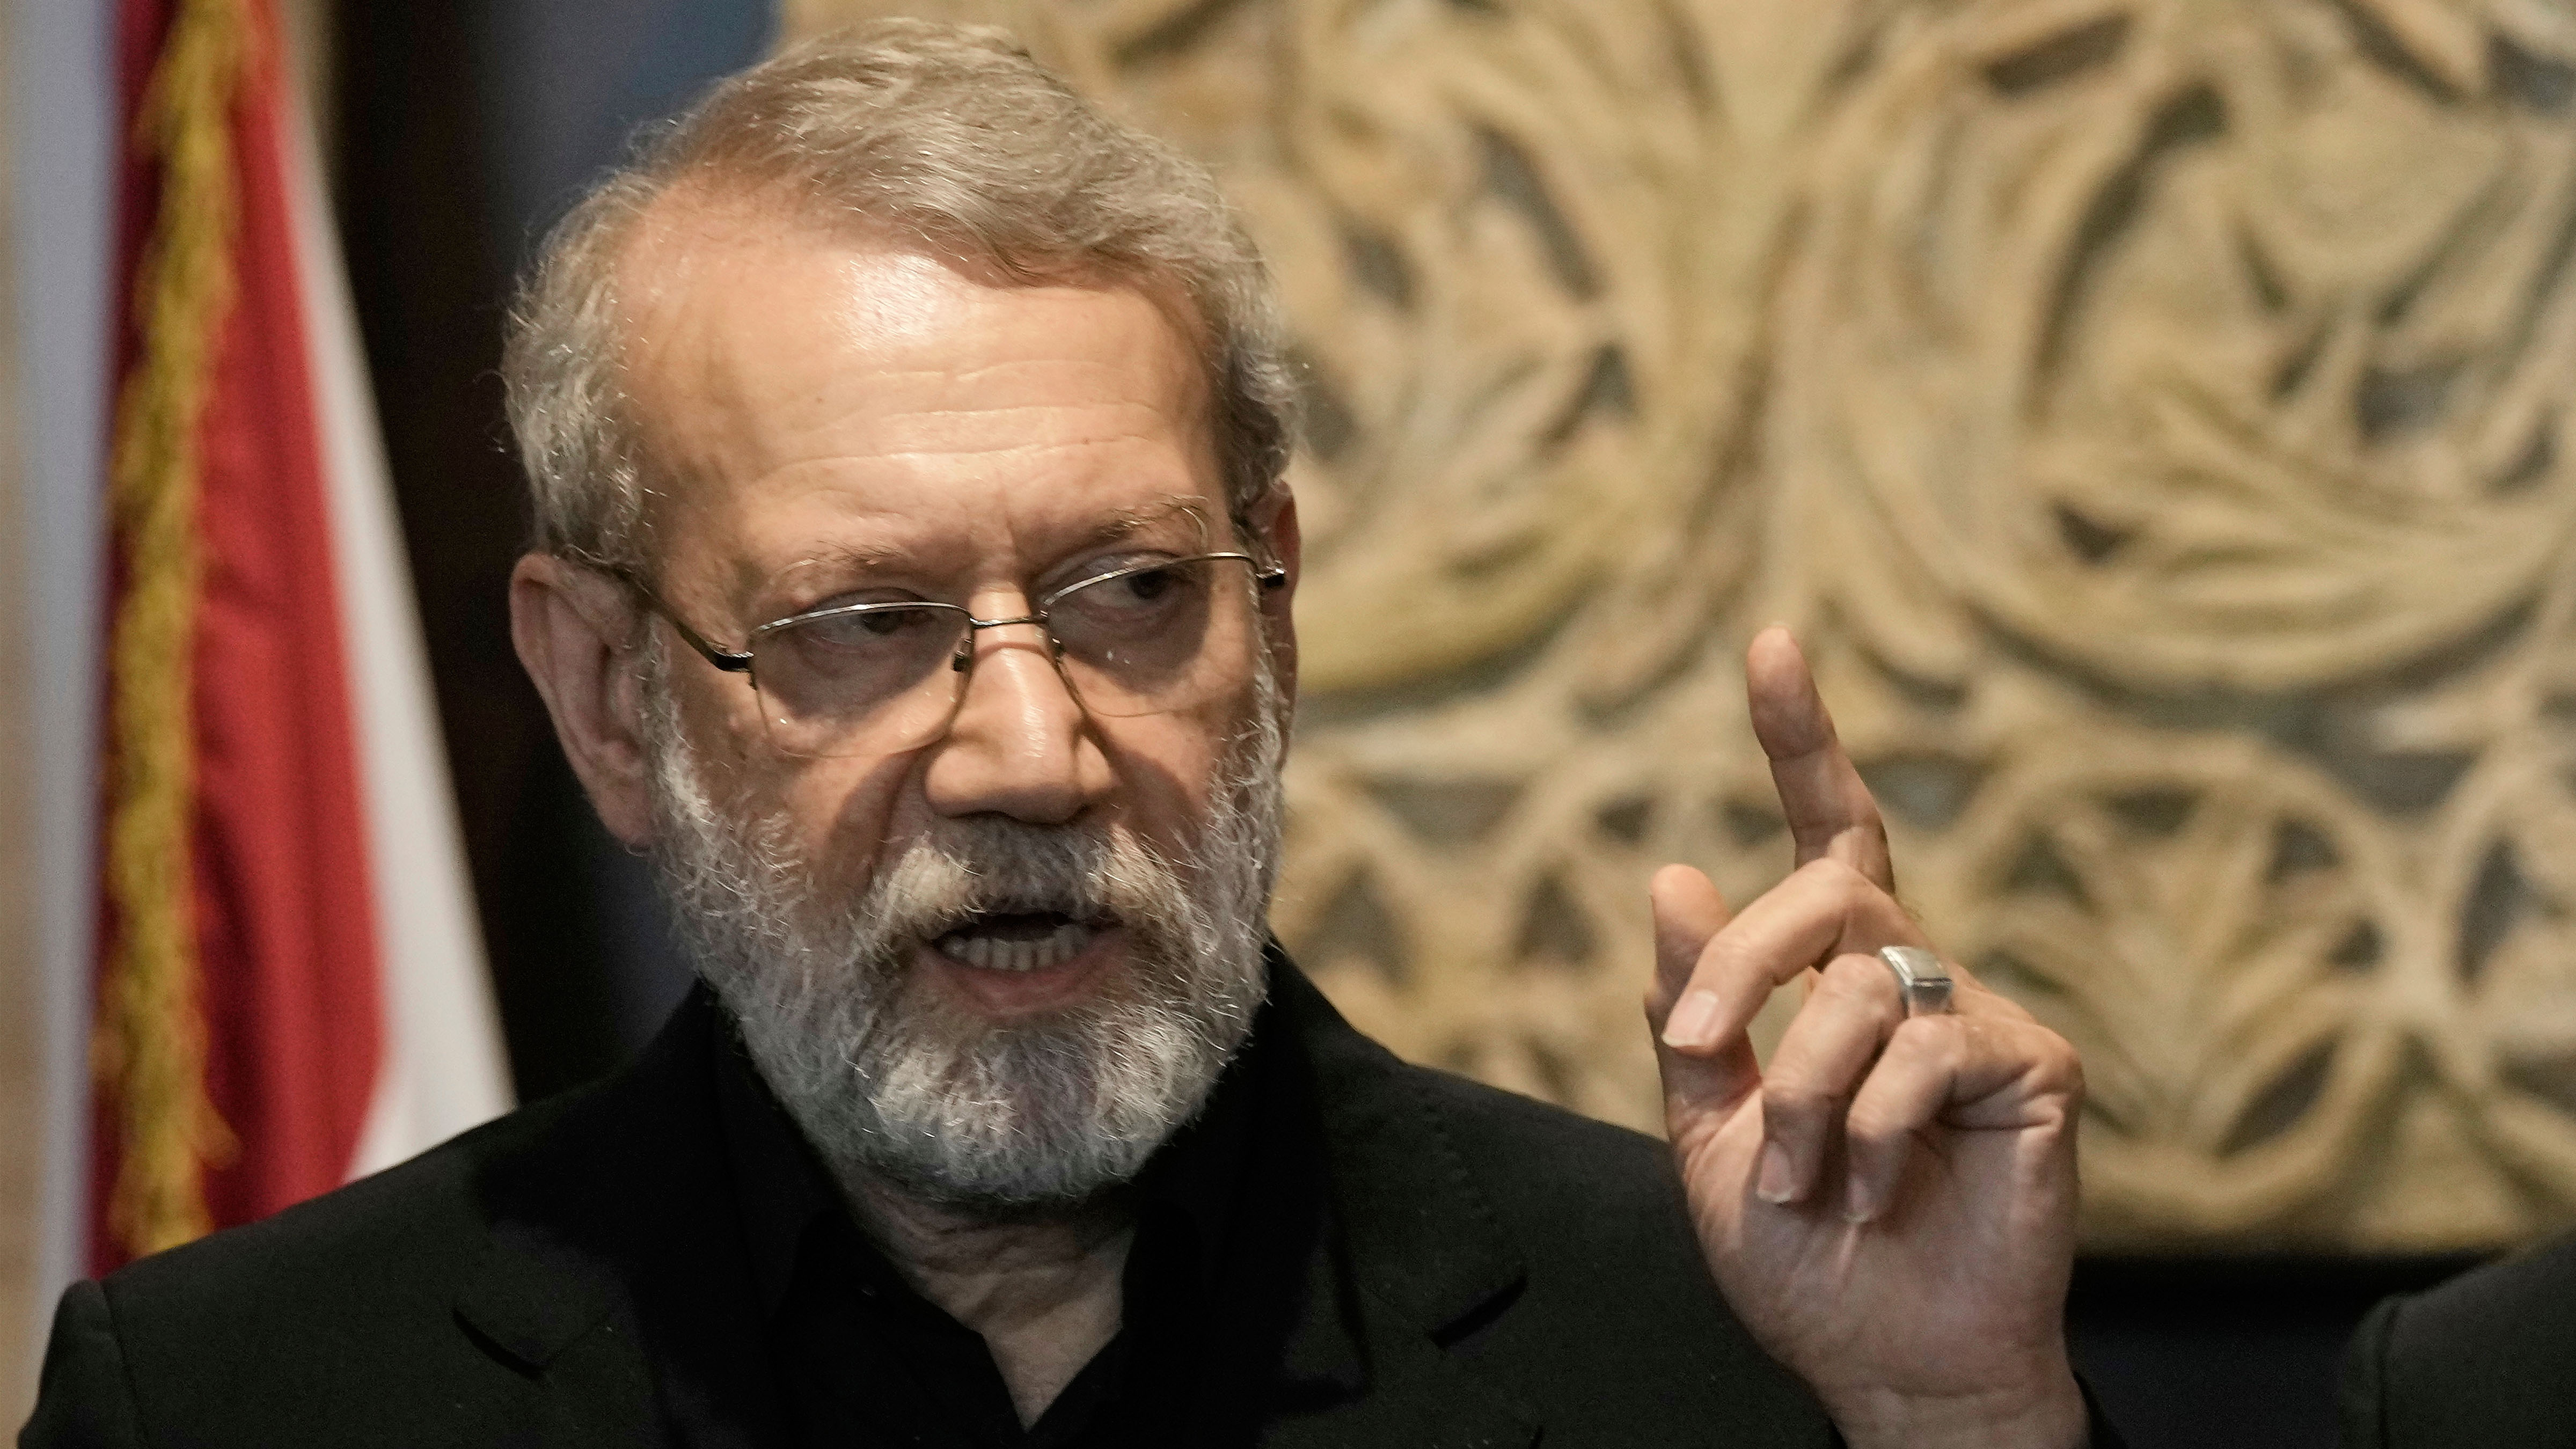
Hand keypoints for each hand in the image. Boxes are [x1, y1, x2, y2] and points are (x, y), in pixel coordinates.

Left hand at [1648, 628, 2086, 1448]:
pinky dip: (1875, 1131)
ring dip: (1805, 1094)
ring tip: (1806, 1183)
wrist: (1884, 1360)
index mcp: (1832, 978)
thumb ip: (1692, 1015)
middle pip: (1824, 890)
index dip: (1801, 737)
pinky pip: (1928, 1052)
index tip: (1770, 643)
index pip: (1827, 832)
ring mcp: (1977, 1015)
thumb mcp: (1710, 1130)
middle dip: (1738, 965)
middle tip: (1702, 1057)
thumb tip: (1673, 871)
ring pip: (1860, 985)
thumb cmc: (1804, 1253)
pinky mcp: (2035, 1065)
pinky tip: (1877, 1192)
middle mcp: (1910, 973)